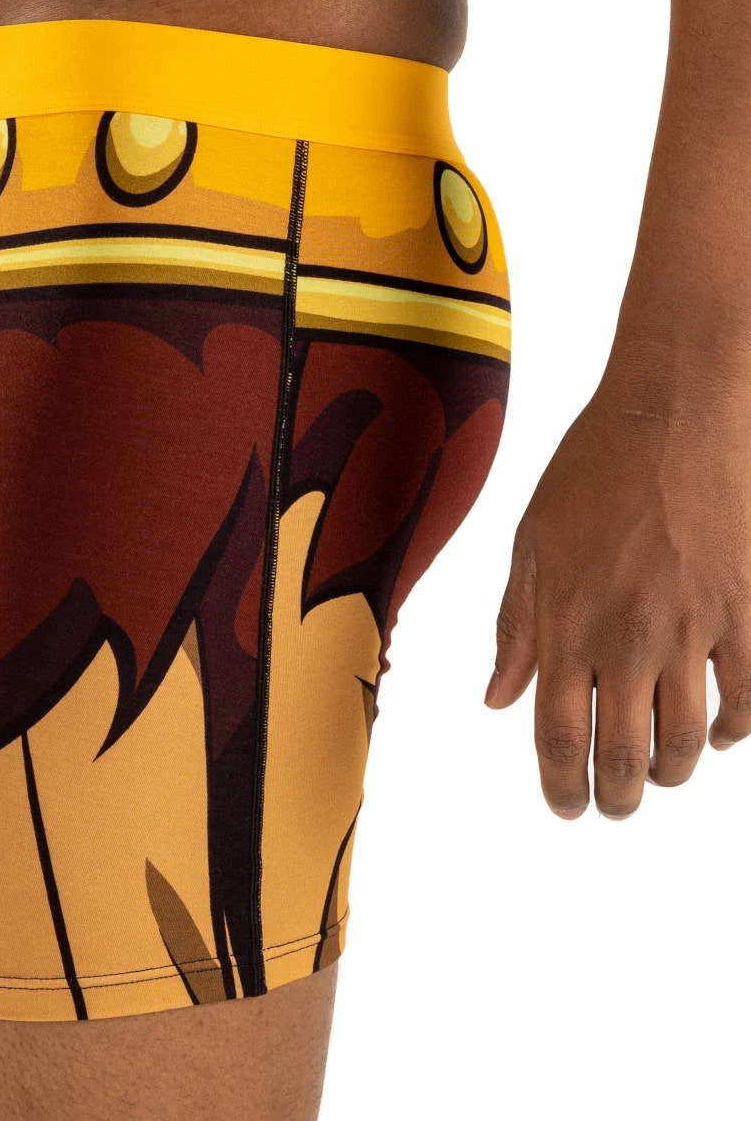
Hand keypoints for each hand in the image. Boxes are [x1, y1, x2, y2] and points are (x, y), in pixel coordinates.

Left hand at [487, 376, 750, 817]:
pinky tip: (721, 736)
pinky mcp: (746, 611)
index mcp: (566, 625)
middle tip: (613, 807)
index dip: (560, 784)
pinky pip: (749, 697)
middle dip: (617, 795)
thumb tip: (499, 697)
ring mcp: (694, 631)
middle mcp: (628, 640)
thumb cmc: (589, 472)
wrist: (670, 415)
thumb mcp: (530, 544)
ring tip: (660, 777)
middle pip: (625, 753)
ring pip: (690, 740)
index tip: (565, 807)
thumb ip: (516, 627)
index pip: (559, 735)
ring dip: (673, 772)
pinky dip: (736, 731)